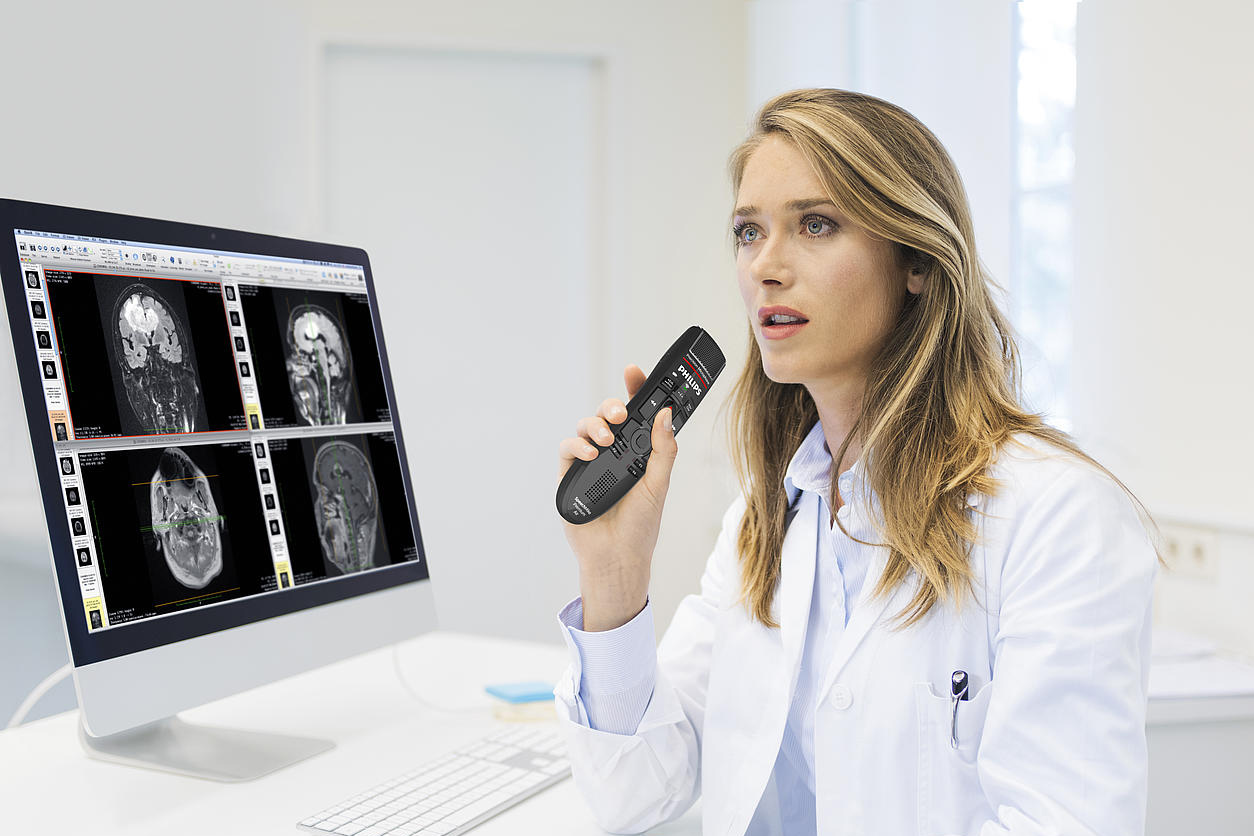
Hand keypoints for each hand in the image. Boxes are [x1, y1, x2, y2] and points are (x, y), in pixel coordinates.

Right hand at [557, 364, 678, 630]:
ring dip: (595, 426)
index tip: (634, 372)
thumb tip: (666, 414)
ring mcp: (591, 462)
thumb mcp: (659, 484)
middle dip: (612, 406)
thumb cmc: (640, 526)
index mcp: (637, 451)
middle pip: (608, 416)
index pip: (636, 415)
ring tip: (607, 442)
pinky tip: (590, 454)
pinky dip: (577, 445)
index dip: (634, 391)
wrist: (617, 557)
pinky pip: (568, 448)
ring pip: (586, 427)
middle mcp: (613, 453)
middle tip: (621, 413)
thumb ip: (663, 449)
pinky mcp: (570, 475)